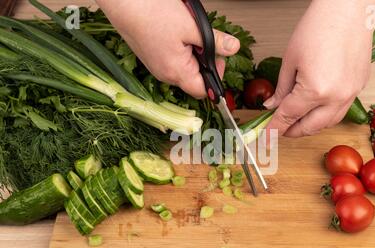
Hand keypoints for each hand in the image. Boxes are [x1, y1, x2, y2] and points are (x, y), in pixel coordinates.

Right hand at [96, 0, 239, 97]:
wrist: (123, 1)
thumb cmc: (151, 12)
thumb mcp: (193, 26)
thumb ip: (215, 42)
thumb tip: (233, 49)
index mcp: (176, 72)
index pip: (203, 91)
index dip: (216, 77)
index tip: (220, 59)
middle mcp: (165, 74)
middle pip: (194, 79)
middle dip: (204, 62)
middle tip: (204, 41)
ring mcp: (156, 66)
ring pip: (184, 68)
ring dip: (192, 53)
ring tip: (189, 33)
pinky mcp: (151, 57)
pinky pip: (172, 59)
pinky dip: (180, 49)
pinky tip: (177, 33)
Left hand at [264, 0, 374, 136]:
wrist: (349, 9)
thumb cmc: (320, 26)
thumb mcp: (291, 59)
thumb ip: (281, 88)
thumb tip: (273, 106)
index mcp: (315, 90)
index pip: (289, 117)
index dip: (275, 128)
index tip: (267, 135)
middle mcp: (336, 97)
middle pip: (310, 127)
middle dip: (292, 132)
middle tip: (279, 129)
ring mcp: (351, 94)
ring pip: (328, 123)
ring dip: (310, 126)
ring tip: (296, 121)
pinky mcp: (359, 87)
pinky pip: (341, 110)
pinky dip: (325, 115)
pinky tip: (315, 108)